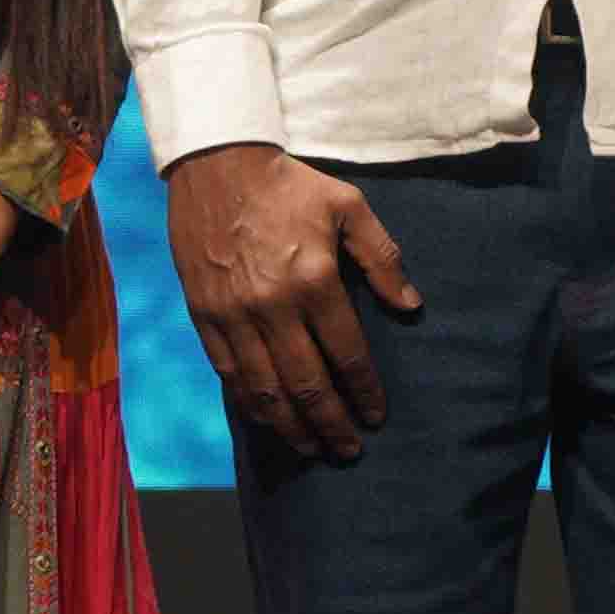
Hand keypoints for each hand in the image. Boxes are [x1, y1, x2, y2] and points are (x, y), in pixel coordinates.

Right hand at [165, 142, 419, 463]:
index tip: (376, 416)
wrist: (216, 163)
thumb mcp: (348, 206)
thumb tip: (410, 306)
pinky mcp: (203, 315)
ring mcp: (233, 314)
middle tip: (349, 449)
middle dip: (330, 423)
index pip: (346, 354)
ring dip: (290, 426)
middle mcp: (272, 306)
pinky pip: (228, 373)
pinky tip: (269, 418)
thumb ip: (382, 258)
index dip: (364, 391)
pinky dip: (250, 403)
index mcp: (314, 280)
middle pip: (306, 384)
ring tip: (312, 448)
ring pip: (264, 389)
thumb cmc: (289, 184)